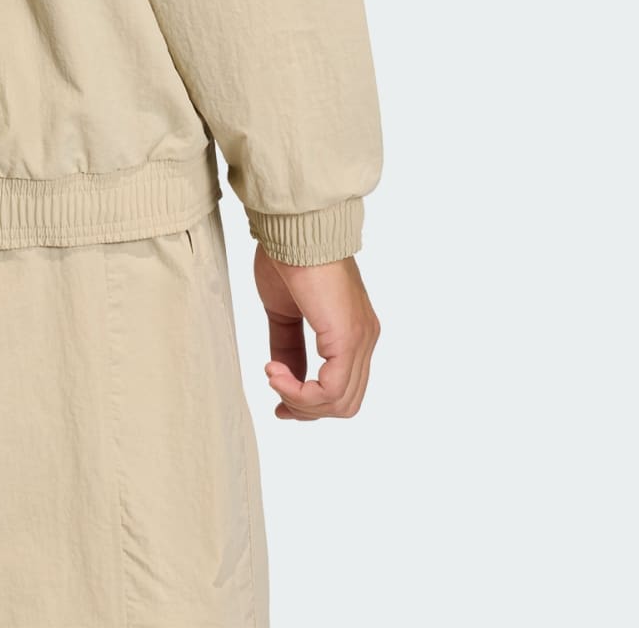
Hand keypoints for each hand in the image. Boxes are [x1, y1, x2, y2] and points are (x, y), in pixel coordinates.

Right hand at [252, 246, 379, 420]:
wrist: (291, 230)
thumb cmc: (286, 258)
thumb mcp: (284, 313)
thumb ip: (288, 346)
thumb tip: (283, 376)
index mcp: (352, 332)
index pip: (343, 388)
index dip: (311, 403)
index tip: (280, 403)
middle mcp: (364, 339)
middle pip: (345, 402)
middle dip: (307, 409)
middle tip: (277, 401)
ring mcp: (361, 339)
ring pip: (341, 402)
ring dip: (300, 401)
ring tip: (273, 377)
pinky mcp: (348, 338)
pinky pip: (330, 389)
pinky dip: (300, 393)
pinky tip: (276, 374)